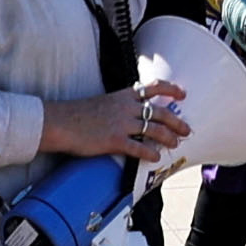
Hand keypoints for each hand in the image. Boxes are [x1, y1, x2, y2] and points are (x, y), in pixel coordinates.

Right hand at [40, 82, 191, 161]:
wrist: (60, 122)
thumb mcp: (103, 103)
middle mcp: (126, 107)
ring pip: (154, 130)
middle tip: (186, 129)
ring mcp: (121, 124)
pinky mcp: (114, 141)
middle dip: (177, 121)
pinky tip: (155, 158)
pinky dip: (149, 153)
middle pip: (160, 112)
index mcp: (123, 95)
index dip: (171, 89)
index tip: (183, 94)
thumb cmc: (77, 114)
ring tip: (175, 144)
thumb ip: (119, 107)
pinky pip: (138, 148)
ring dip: (168, 138)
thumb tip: (131, 115)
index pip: (153, 87)